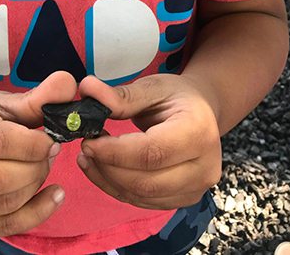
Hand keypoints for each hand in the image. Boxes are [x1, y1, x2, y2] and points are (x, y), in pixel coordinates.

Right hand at [0, 71, 77, 237]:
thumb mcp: (6, 101)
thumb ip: (39, 97)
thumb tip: (68, 83)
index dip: (30, 145)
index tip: (52, 141)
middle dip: (34, 169)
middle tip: (51, 155)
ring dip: (34, 188)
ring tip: (44, 168)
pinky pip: (1, 227)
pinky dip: (34, 215)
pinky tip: (52, 196)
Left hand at [76, 74, 221, 209]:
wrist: (202, 113)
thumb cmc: (177, 97)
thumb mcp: (152, 87)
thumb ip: (121, 95)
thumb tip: (87, 88)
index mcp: (198, 132)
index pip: (152, 153)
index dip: (115, 152)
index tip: (88, 141)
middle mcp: (204, 167)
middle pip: (146, 181)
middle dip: (108, 168)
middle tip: (85, 147)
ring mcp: (196, 188)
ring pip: (142, 196)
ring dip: (108, 180)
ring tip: (88, 157)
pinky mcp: (184, 200)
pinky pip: (144, 201)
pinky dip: (117, 188)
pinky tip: (101, 169)